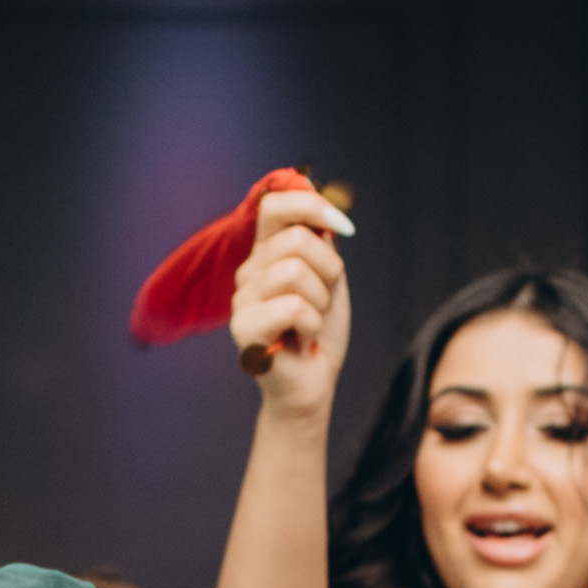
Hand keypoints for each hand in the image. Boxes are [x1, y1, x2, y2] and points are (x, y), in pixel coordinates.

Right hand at [227, 186, 355, 423]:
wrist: (313, 383)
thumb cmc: (319, 331)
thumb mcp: (329, 278)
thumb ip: (321, 242)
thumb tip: (323, 208)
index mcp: (267, 253)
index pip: (275, 204)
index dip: (311, 205)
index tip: (345, 227)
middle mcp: (249, 270)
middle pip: (297, 239)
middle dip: (329, 271)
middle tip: (323, 302)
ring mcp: (242, 298)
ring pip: (295, 271)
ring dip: (320, 302)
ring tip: (310, 323)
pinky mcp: (244, 327)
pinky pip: (292, 306)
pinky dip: (311, 325)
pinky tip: (302, 340)